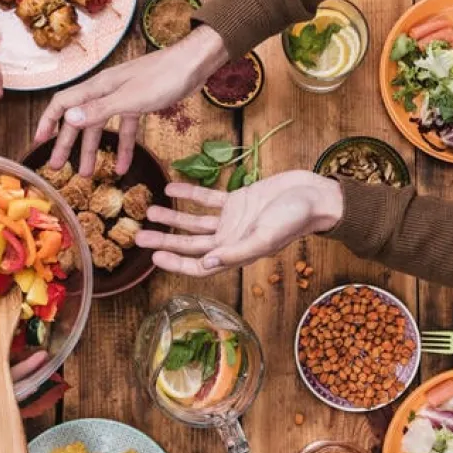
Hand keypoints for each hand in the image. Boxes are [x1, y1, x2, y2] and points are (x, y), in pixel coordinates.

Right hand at [34, 27, 228, 175]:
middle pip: (80, 119)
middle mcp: (106, 91)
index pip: (63, 103)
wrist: (195, 64)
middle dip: (67, 144)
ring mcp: (123, 97)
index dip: (48, 121)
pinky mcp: (140, 103)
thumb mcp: (131, 98)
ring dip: (94, 150)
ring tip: (87, 174)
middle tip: (58, 168)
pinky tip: (124, 167)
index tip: (39, 142)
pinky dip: (124, 148)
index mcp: (99, 87)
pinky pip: (126, 129)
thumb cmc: (164, 76)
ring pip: (102, 127)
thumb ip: (100, 110)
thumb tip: (69, 120)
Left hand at [134, 171, 343, 275]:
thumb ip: (236, 252)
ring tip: (149, 211)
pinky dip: (190, 193)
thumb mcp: (265, 237)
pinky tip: (171, 186)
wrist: (314, 194)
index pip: (198, 264)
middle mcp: (230, 239)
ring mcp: (232, 219)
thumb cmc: (294, 219)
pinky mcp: (238, 200)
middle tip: (138, 235)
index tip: (153, 257)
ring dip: (173, 217)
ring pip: (194, 221)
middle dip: (165, 240)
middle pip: (190, 243)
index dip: (176, 263)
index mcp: (236, 252)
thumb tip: (205, 265)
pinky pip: (208, 198)